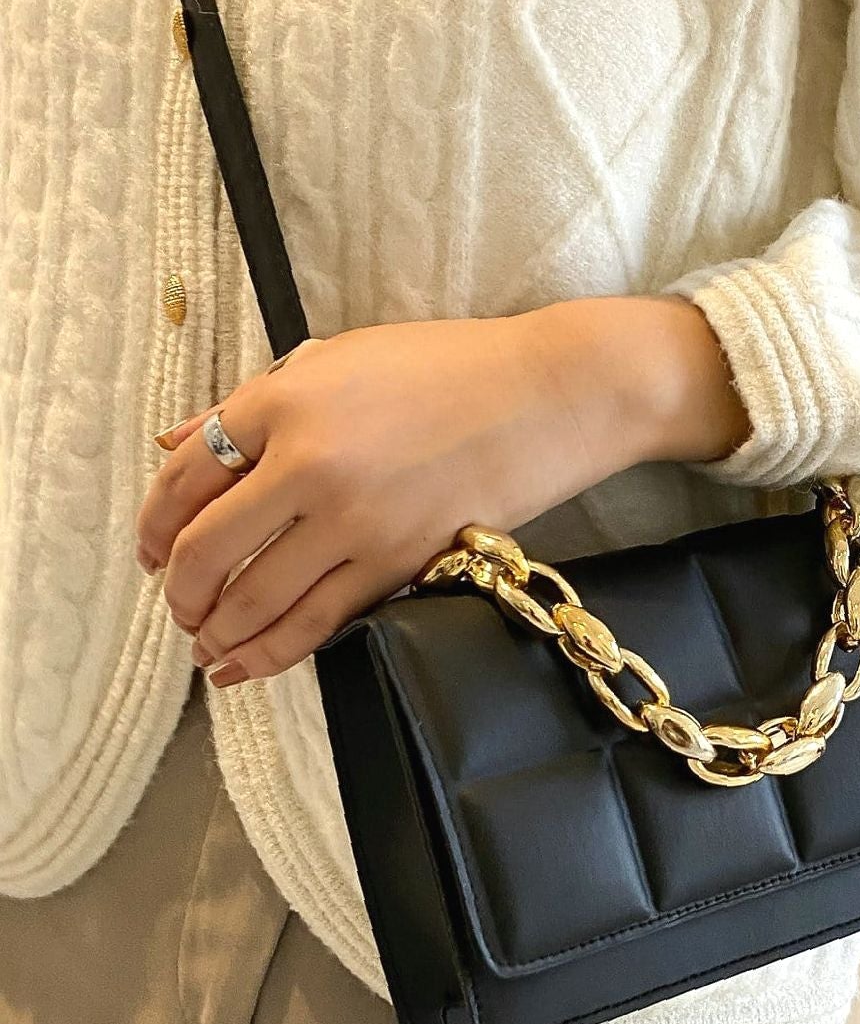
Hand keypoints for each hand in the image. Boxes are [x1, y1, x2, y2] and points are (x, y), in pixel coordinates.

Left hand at [136, 297, 748, 685]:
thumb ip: (252, 402)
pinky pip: (317, 623)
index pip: (186, 474)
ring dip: (216, 633)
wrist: (546, 395)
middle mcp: (309, 463)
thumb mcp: (339, 358)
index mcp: (284, 400)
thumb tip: (173, 441)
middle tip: (177, 606)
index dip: (153, 523)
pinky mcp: (398, 564)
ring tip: (205, 647)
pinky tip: (246, 666)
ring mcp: (355, 521)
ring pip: (255, 600)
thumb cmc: (447, 366)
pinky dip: (271, 654)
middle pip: (206, 550)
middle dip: (178, 591)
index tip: (150, 549)